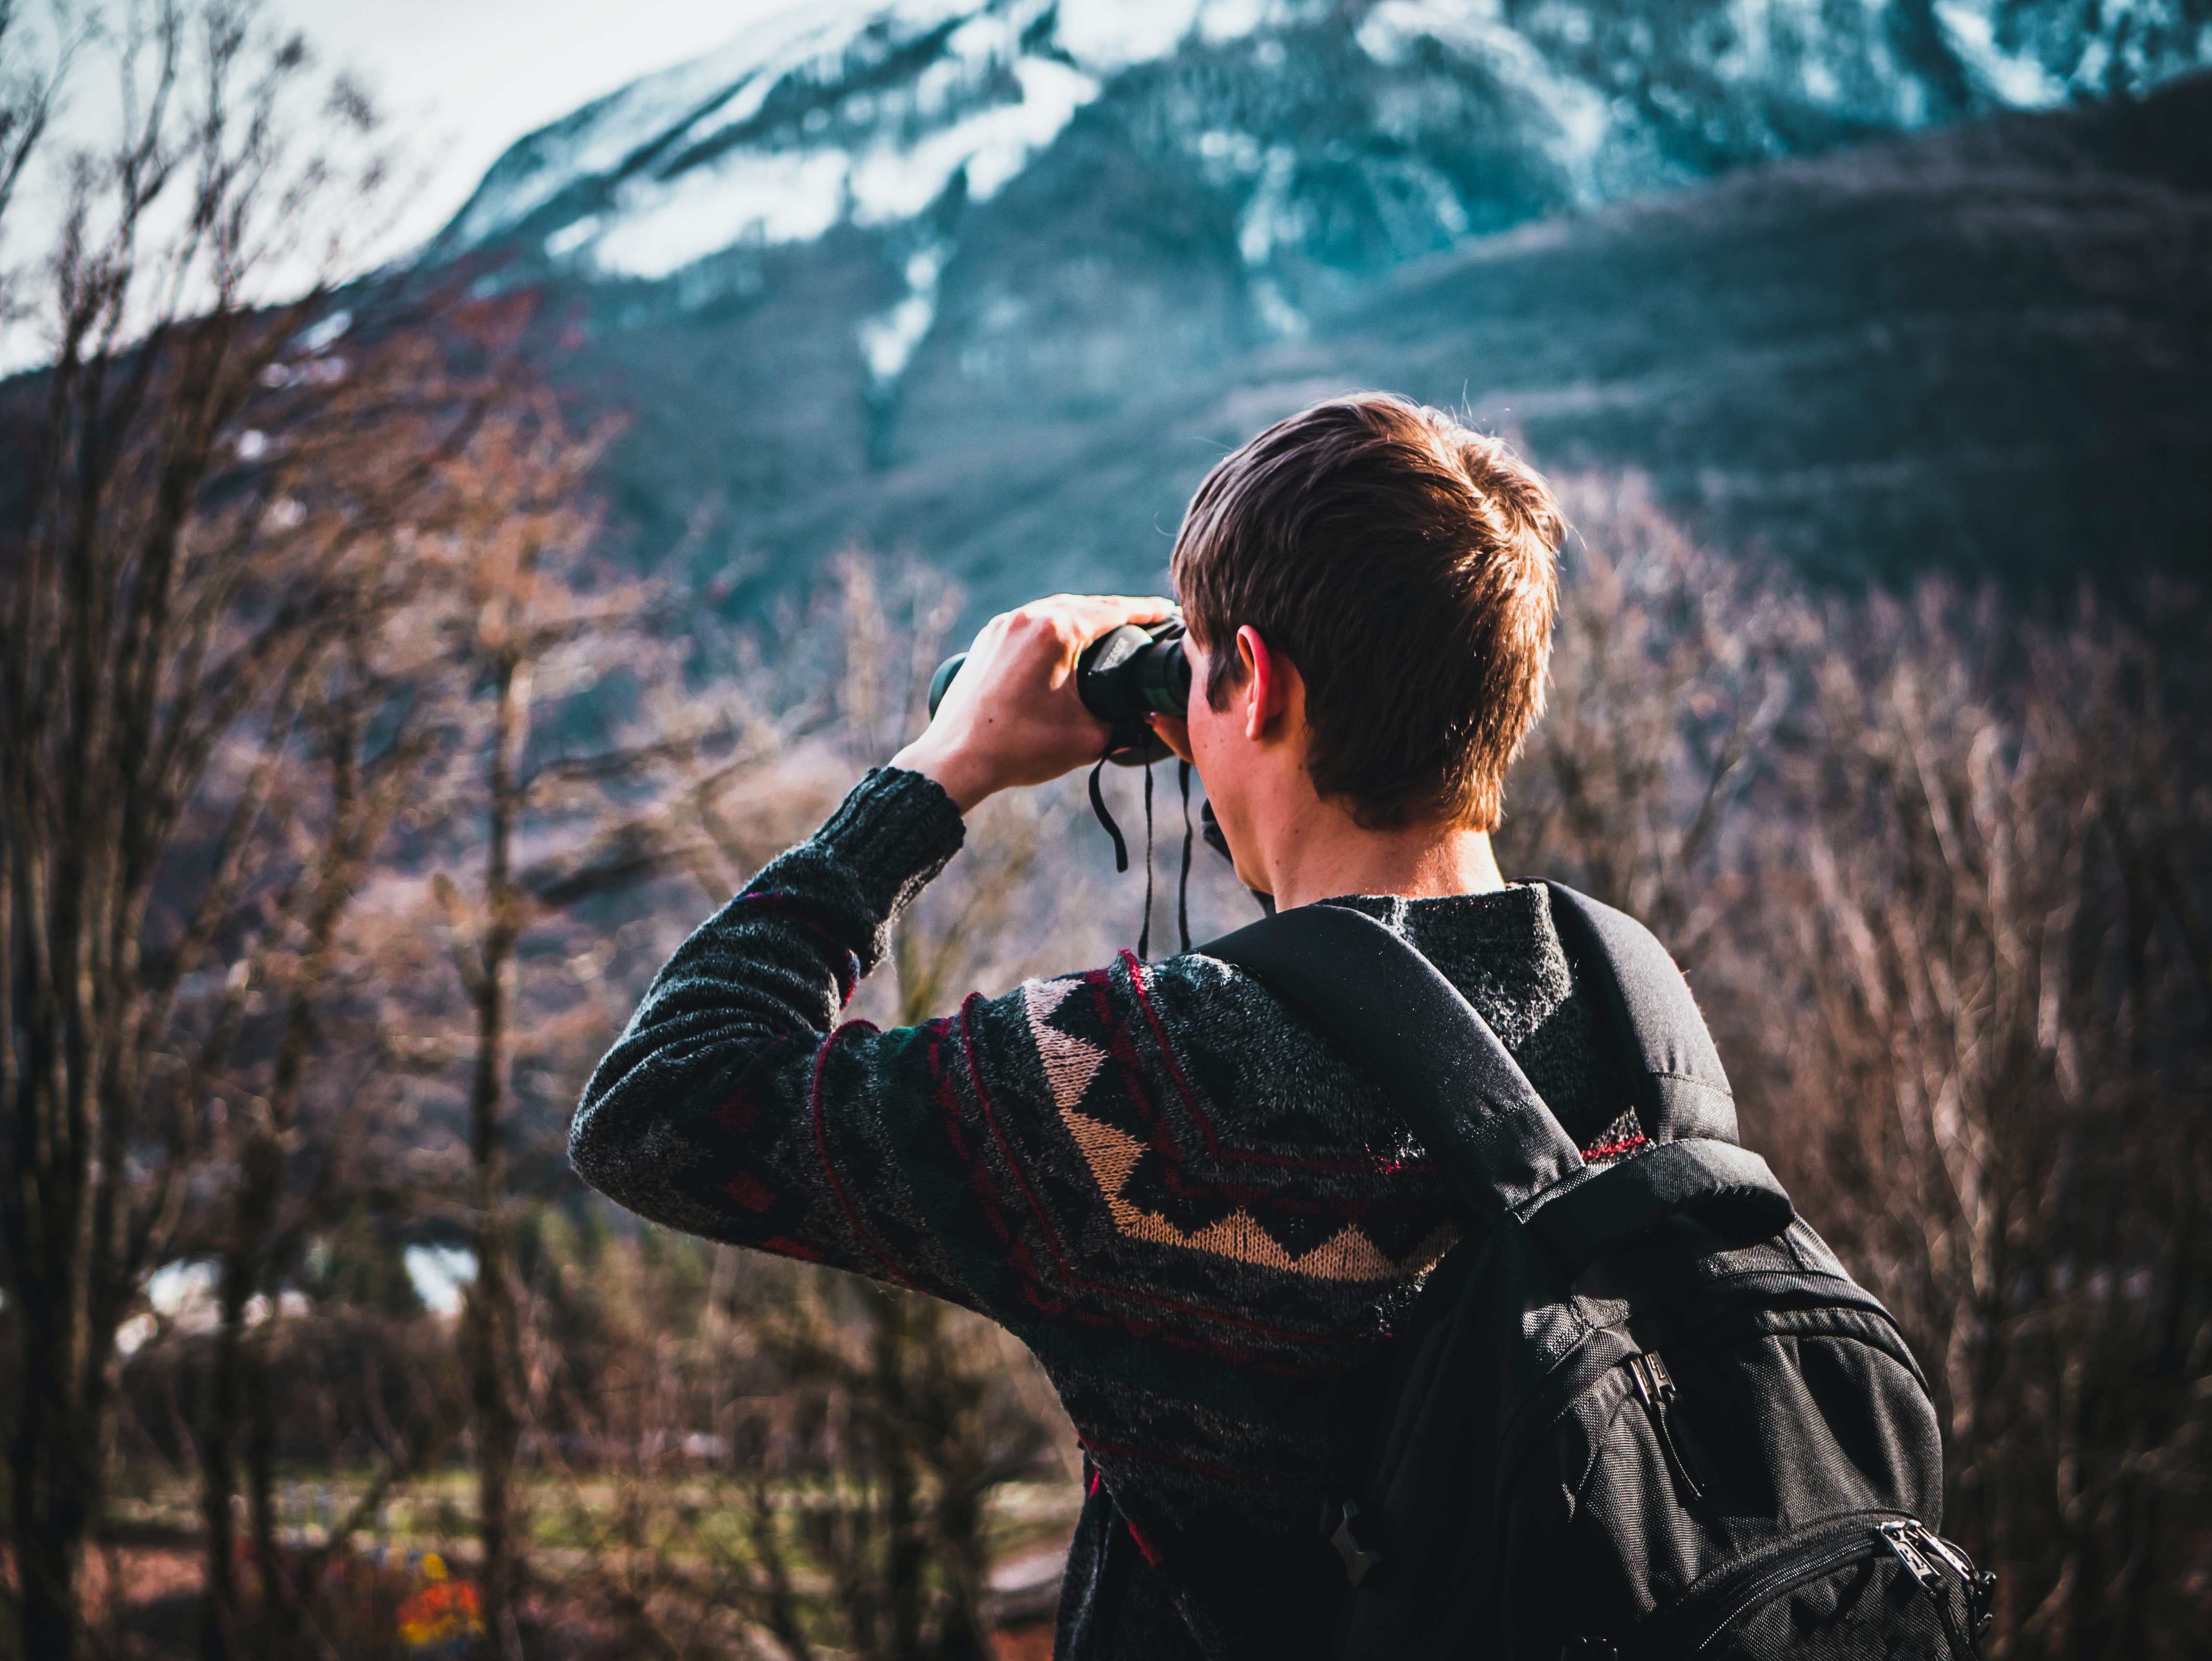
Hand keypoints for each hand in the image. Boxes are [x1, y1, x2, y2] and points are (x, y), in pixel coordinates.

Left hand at [891, 593, 1173, 811]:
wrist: (956, 759)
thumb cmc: (1019, 749)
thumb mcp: (1087, 739)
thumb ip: (1125, 726)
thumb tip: (1146, 721)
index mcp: (1057, 631)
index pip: (1114, 611)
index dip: (1146, 610)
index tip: (1167, 611)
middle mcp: (1028, 618)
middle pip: (1086, 605)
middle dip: (1118, 612)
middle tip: (1146, 620)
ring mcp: (1004, 625)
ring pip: (1056, 610)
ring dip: (1085, 617)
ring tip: (1111, 630)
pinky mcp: (988, 639)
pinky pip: (1031, 623)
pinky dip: (1056, 627)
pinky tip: (1067, 642)